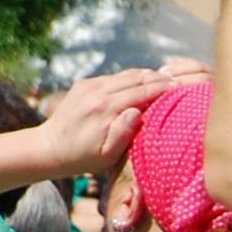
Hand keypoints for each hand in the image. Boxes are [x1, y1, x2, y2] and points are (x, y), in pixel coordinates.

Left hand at [29, 69, 169, 180]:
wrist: (50, 147)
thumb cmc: (82, 157)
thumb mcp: (106, 155)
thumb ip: (123, 133)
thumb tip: (138, 112)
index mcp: (105, 108)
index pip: (141, 91)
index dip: (163, 88)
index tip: (181, 87)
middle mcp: (97, 91)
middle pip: (136, 78)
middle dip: (159, 78)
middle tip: (180, 81)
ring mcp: (90, 85)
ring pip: (125, 74)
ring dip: (147, 75)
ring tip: (167, 79)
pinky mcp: (85, 84)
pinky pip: (114, 77)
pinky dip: (131, 77)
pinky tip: (143, 81)